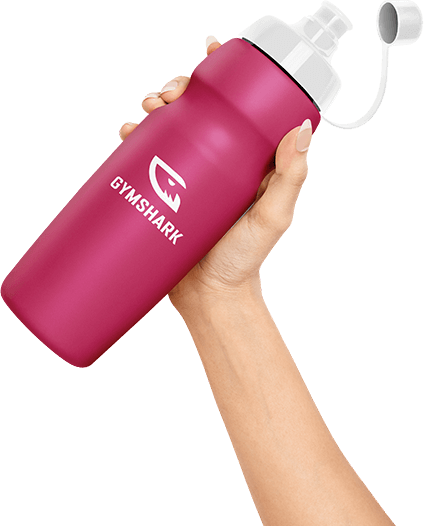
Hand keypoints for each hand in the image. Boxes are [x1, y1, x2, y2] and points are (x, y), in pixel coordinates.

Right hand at [119, 37, 312, 313]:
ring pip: (168, 129)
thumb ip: (290, 178)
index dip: (224, 77)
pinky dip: (135, 140)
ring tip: (149, 110)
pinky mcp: (162, 194)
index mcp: (245, 163)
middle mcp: (216, 165)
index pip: (236, 109)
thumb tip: (300, 129)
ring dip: (155, 108)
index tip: (213, 50)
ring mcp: (186, 178)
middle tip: (170, 93)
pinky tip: (129, 134)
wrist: (210, 295)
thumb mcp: (274, 218)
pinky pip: (145, 160)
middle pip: (196, 112)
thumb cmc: (245, 260)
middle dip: (180, 89)